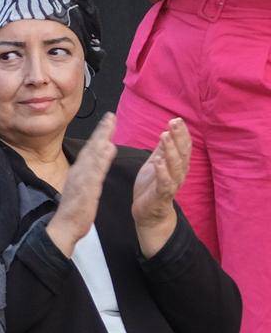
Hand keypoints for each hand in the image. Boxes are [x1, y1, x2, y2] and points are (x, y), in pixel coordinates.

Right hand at [45, 114, 116, 256]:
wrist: (65, 228)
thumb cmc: (74, 210)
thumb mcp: (82, 189)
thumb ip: (88, 174)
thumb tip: (96, 161)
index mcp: (79, 173)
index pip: (90, 150)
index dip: (99, 134)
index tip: (108, 120)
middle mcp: (78, 173)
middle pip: (91, 148)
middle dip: (101, 131)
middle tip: (110, 116)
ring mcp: (81, 180)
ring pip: (92, 156)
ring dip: (101, 139)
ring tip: (109, 125)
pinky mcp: (86, 190)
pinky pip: (94, 172)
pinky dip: (101, 159)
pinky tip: (107, 149)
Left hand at [131, 115, 190, 256]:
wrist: (148, 213)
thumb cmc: (151, 187)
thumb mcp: (155, 164)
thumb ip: (162, 150)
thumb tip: (168, 132)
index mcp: (177, 165)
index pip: (182, 146)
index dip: (181, 133)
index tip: (177, 119)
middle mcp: (179, 173)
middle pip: (182, 153)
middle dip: (179, 137)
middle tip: (174, 122)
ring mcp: (172, 184)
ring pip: (175, 166)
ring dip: (171, 150)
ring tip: (165, 136)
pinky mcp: (162, 195)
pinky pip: (164, 182)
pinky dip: (162, 171)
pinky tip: (157, 160)